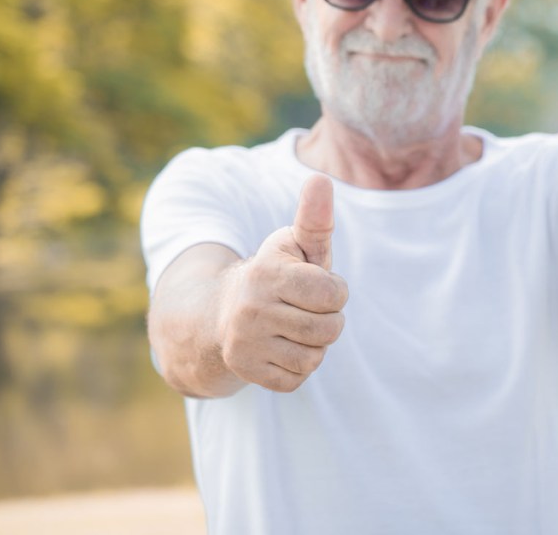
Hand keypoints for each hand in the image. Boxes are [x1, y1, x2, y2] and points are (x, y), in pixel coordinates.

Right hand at [216, 174, 347, 391]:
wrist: (222, 311)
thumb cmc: (276, 274)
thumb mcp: (295, 244)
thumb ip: (314, 218)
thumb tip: (321, 178)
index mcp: (268, 272)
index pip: (333, 294)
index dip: (334, 291)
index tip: (317, 285)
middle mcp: (251, 308)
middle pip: (329, 329)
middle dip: (328, 319)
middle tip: (306, 309)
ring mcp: (245, 342)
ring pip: (314, 357)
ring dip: (314, 345)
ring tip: (294, 327)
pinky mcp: (245, 370)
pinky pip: (297, 379)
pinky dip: (297, 366)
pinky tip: (281, 347)